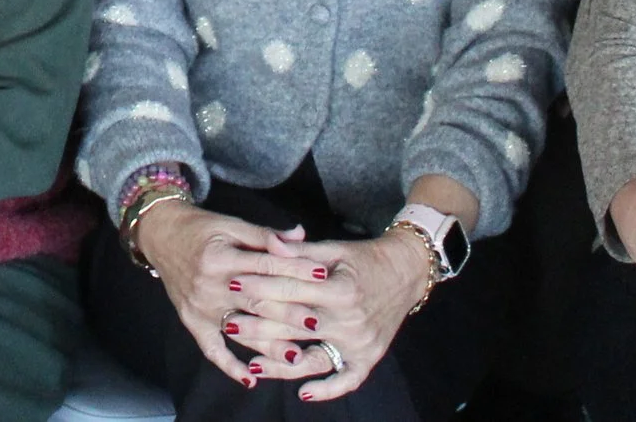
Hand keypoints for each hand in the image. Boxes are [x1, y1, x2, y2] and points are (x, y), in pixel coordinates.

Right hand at [137, 200, 311, 389]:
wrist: (161, 235)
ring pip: (241, 330)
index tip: (322, 275)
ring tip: (297, 356)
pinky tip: (251, 379)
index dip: (295, 269)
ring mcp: (201, 307)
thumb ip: (264, 234)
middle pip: (256, 302)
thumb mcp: (230, 224)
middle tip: (317, 322)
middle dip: (288, 313)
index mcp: (221, 257)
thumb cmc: (200, 228)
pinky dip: (229, 366)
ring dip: (268, 345)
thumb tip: (300, 236)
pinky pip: (212, 349)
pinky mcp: (192, 321)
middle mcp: (210, 285)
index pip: (265, 266)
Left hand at [219, 228, 432, 400]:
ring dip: (281, 365)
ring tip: (251, 364)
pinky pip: (346, 380)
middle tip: (228, 325)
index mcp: (340, 289)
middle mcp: (350, 320)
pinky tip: (302, 392)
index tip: (233, 285)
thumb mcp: (333, 249)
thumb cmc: (364, 259)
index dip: (260, 287)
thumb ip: (299, 252)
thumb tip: (268, 243)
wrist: (406, 272)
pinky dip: (326, 390)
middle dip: (259, 326)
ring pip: (314, 359)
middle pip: (295, 327)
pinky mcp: (369, 357)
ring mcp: (360, 343)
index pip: (291, 291)